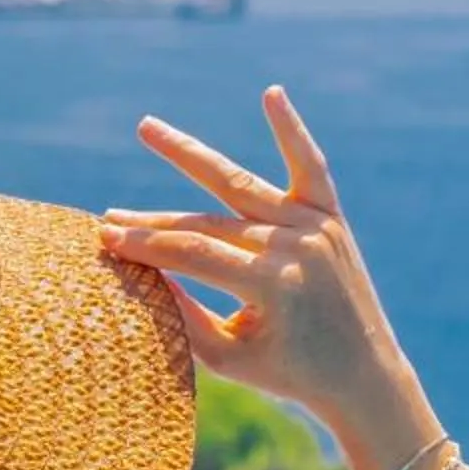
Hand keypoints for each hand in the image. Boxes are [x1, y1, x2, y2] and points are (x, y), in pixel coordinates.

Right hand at [99, 88, 425, 449]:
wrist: (365, 375)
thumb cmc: (290, 374)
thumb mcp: (229, 357)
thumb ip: (184, 313)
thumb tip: (138, 269)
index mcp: (274, 285)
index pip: (192, 254)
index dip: (144, 247)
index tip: (103, 241)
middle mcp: (297, 247)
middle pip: (207, 223)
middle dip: (152, 222)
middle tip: (108, 217)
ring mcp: (316, 227)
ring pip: (241, 187)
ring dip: (189, 155)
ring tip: (146, 127)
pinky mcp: (331, 218)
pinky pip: (310, 167)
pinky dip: (291, 130)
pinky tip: (271, 94)